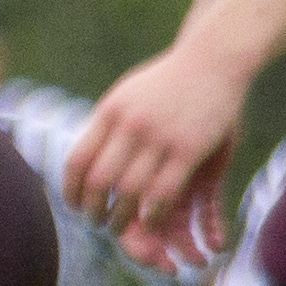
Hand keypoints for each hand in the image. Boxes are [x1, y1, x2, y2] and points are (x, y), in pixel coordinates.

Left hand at [68, 44, 248, 238]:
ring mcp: (160, 136)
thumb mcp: (126, 95)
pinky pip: (165, 189)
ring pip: (130, 189)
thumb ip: (106, 126)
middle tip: (94, 222)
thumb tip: (84, 158)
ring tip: (117, 226)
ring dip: (120, 216)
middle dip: (92, 209)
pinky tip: (148, 221)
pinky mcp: (190, 147)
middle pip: (100, 180)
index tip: (73, 205)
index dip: (71, 190)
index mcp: (109, 112)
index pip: (78, 160)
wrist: (213, 59)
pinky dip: (152, 211)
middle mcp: (130, 125)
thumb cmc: (167, 81)